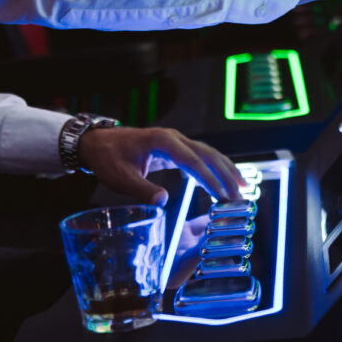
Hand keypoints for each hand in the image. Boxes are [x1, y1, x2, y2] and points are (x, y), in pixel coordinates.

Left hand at [77, 126, 244, 205]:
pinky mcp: (174, 147)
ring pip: (207, 153)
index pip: (193, 161)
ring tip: (242, 185)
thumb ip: (142, 190)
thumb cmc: (108, 158)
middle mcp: (174, 138)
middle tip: (241, 194)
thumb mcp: (120, 177)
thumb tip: (163, 203)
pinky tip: (222, 179)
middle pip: (207, 154)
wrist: (98, 142)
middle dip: (226, 174)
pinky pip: (200, 155)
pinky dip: (214, 166)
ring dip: (225, 168)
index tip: (223, 195)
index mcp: (163, 142)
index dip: (210, 179)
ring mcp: (176, 141)